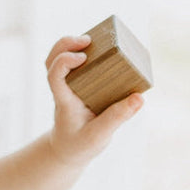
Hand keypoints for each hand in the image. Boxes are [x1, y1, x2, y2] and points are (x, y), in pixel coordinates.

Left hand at [44, 34, 143, 167]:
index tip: (83, 57)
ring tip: (92, 39)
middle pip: (50, 61)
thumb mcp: (99, 136)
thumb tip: (139, 97)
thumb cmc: (81, 144)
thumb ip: (117, 117)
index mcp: (65, 102)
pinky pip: (72, 63)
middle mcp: (63, 90)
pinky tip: (100, 48)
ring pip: (56, 59)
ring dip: (70, 44)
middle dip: (64, 45)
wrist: (68, 150)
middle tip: (88, 39)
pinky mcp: (75, 85)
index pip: (55, 77)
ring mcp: (67, 86)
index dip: (64, 62)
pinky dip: (82, 50)